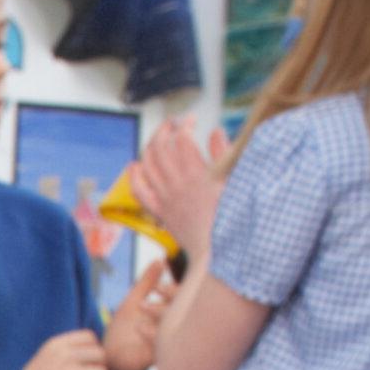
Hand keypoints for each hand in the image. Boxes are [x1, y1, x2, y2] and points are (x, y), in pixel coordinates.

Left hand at [102, 256, 173, 369]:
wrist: (108, 357)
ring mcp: (167, 343)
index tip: (158, 287)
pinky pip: (163, 346)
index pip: (181, 300)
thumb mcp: (134, 301)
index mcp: (170, 314)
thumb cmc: (122, 330)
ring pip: (175, 327)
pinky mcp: (158, 358)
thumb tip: (160, 259)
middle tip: (158, 291)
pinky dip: (153, 336)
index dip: (173, 291)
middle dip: (172, 300)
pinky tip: (139, 327)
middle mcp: (172, 328)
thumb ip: (147, 282)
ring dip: (162, 314)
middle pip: (183, 311)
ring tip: (144, 306)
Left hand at [133, 119, 226, 259]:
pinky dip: (134, 177)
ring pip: (147, 164)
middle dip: (165, 129)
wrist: (216, 249)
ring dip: (150, 146)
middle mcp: (176, 184)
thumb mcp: (234, 181)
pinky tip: (135, 166)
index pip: (182, 139)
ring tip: (159, 138)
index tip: (193, 119)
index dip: (185, 124)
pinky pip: (139, 191)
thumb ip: (224, 154)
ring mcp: (164, 197)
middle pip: (160, 147)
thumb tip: (215, 131)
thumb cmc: (231, 215)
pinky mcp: (159, 211)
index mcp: (196, 174)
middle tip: (173, 123)